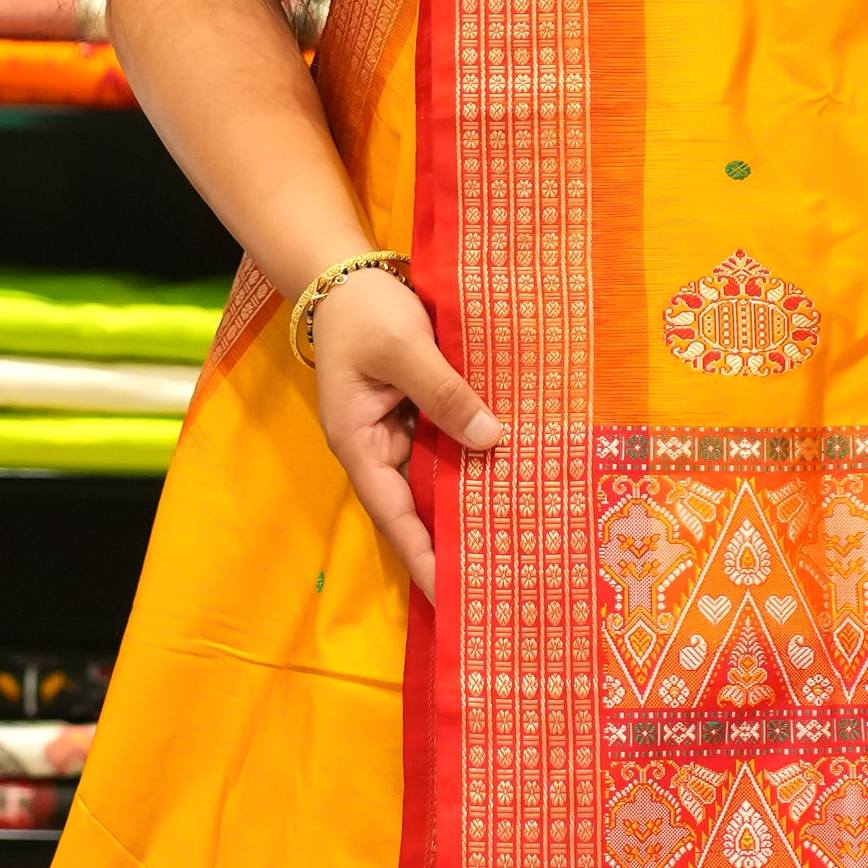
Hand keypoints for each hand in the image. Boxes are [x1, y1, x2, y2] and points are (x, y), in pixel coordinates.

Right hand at [308, 266, 500, 604]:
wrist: (349, 271)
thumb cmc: (365, 312)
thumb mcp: (402, 348)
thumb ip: (443, 392)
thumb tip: (489, 438)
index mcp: (359, 443)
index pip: (394, 515)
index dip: (423, 557)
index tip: (452, 596)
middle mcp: (379, 448)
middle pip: (417, 508)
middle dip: (454, 543)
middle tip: (501, 582)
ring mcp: (401, 432)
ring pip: (439, 478)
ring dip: (472, 503)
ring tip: (518, 543)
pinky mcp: (420, 412)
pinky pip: (450, 446)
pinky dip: (478, 462)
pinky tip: (514, 477)